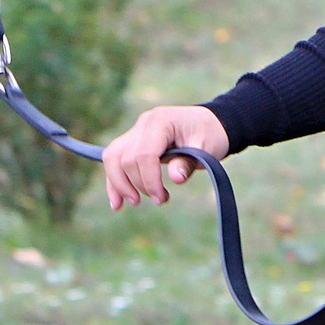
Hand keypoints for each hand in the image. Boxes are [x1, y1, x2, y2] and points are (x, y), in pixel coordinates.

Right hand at [103, 105, 230, 208]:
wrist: (211, 124)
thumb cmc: (210, 135)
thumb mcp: (206, 149)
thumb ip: (188, 163)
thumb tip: (176, 178)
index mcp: (161, 121)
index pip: (144, 154)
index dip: (150, 180)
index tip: (163, 198)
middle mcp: (144, 123)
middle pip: (126, 158)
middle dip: (138, 185)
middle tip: (160, 200)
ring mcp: (136, 130)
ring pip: (113, 157)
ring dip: (119, 184)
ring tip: (133, 202)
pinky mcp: (133, 141)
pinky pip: (115, 159)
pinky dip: (114, 180)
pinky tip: (117, 202)